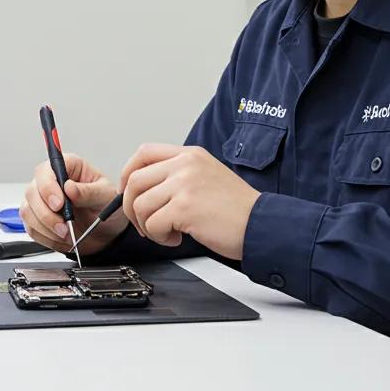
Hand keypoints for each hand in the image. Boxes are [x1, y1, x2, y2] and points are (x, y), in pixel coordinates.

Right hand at [20, 153, 128, 255]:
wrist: (107, 231)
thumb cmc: (107, 206)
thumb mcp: (106, 196)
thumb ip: (89, 192)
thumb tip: (70, 188)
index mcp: (69, 167)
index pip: (46, 170)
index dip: (48, 187)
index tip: (59, 204)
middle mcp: (51, 181)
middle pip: (32, 192)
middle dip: (46, 213)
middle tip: (63, 226)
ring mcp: (42, 200)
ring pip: (28, 211)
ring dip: (45, 227)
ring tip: (65, 234)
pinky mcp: (38, 219)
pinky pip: (31, 228)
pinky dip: (45, 237)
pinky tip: (61, 238)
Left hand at [119, 144, 261, 259]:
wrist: (261, 224)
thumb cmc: (237, 208)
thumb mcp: (207, 175)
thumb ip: (179, 175)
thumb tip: (145, 189)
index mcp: (190, 155)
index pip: (144, 152)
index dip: (128, 173)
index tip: (129, 192)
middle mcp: (185, 165)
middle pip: (135, 180)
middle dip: (131, 207)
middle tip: (145, 223)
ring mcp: (184, 185)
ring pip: (140, 205)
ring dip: (148, 226)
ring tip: (168, 232)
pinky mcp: (185, 208)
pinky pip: (153, 224)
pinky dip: (159, 237)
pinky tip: (176, 238)